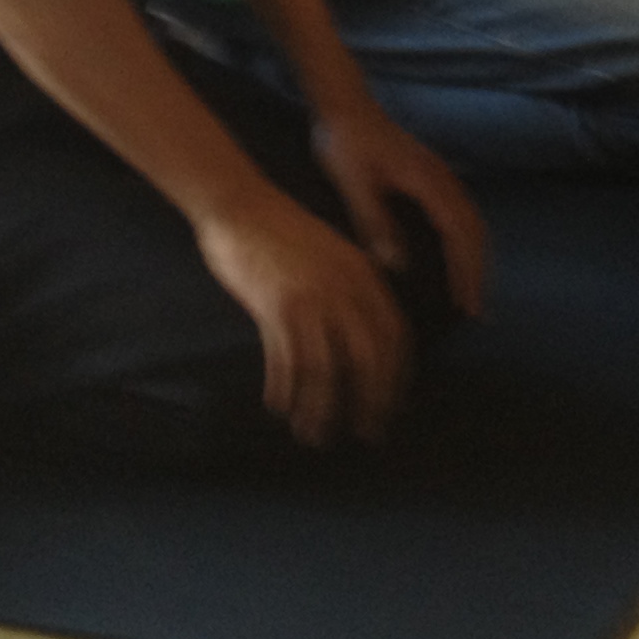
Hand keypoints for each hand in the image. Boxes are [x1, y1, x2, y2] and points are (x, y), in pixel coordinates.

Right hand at [192, 187, 414, 447]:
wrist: (242, 205)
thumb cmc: (284, 233)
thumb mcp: (333, 254)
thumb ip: (352, 288)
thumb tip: (366, 337)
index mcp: (363, 275)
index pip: (394, 335)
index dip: (396, 376)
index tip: (390, 406)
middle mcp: (344, 288)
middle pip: (368, 357)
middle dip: (370, 401)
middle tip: (365, 433)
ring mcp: (310, 296)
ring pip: (325, 368)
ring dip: (320, 408)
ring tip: (313, 433)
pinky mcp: (275, 304)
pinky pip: (286, 359)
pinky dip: (285, 388)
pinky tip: (279, 405)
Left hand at [312, 100, 488, 318]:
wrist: (343, 103)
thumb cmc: (345, 142)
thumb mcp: (353, 184)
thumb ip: (374, 222)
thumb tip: (397, 265)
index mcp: (427, 181)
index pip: (459, 233)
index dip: (467, 270)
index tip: (469, 303)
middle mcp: (441, 178)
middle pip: (474, 229)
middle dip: (478, 270)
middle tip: (478, 310)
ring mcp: (438, 174)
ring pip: (470, 220)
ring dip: (475, 255)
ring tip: (471, 290)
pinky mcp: (429, 173)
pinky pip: (459, 211)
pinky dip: (464, 238)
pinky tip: (454, 254)